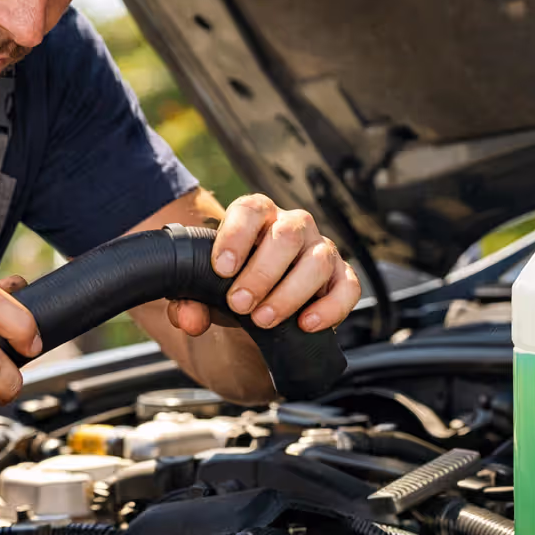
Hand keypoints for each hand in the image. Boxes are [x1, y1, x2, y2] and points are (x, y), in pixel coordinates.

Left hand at [166, 194, 360, 336]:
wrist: (255, 303)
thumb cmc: (228, 284)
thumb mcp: (202, 291)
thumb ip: (187, 301)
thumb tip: (190, 319)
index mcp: (256, 214)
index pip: (250, 209)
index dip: (236, 236)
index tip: (221, 270)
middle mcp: (292, 225)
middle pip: (287, 236)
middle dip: (261, 274)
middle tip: (239, 304)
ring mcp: (320, 249)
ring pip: (317, 261)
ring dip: (289, 294)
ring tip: (264, 320)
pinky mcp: (340, 277)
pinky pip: (347, 287)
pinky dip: (330, 308)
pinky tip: (306, 324)